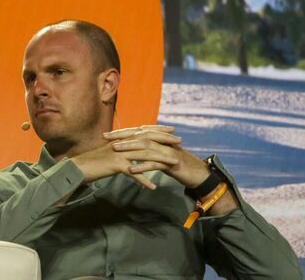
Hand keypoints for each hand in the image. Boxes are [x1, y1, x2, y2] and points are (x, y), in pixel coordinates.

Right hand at [70, 125, 181, 189]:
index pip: (143, 131)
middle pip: (147, 139)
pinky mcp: (115, 165)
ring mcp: (119, 153)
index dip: (158, 129)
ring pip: (144, 155)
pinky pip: (133, 173)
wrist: (79, 167)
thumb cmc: (95, 162)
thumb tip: (134, 152)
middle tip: (179, 141)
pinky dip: (143, 180)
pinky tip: (153, 186)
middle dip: (165, 139)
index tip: (172, 130)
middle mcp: (122, 143)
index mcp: (122, 139)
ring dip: (161, 160)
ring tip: (175, 164)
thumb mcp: (111, 154)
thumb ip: (123, 151)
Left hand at [107, 125, 238, 214]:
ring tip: (115, 150)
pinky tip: (131, 170)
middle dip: (122, 137)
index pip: (137, 132)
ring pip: (146, 148)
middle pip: (139, 136)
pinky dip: (142, 166)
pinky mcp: (171, 163)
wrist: (198, 174)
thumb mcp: (161, 155)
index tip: (106, 134)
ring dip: (129, 149)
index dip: (122, 132)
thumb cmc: (178, 165)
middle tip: (106, 139)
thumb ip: (149, 150)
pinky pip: (155, 164)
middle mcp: (162, 142)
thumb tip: (134, 146)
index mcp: (159, 138)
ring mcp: (167, 151)